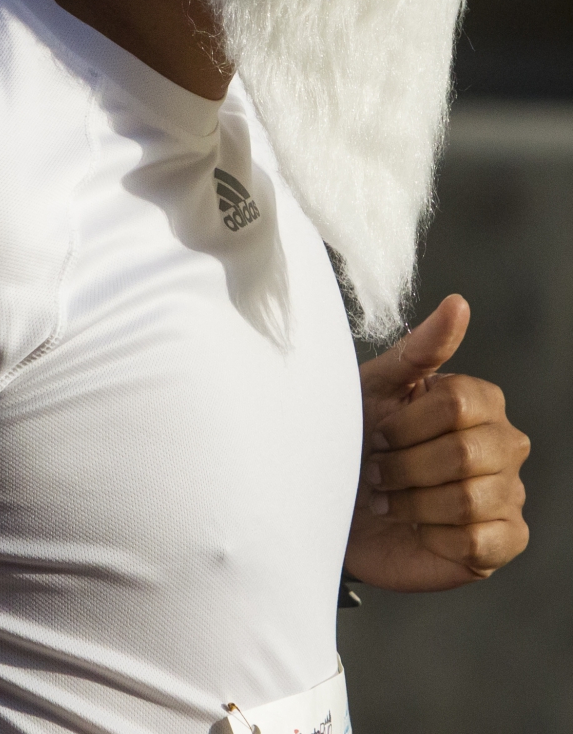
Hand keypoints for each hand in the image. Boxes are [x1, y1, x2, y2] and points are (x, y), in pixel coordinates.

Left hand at [344, 295, 529, 591]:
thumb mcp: (377, 387)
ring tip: (390, 500)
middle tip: (377, 471)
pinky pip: (478, 541)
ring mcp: (508, 494)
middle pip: (464, 453)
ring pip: (468, 499)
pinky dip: (434, 535)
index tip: (378, 432)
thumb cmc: (357, 440)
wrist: (337, 507)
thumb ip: (420, 349)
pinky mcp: (502, 542)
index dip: (407, 423)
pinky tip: (416, 527)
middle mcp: (504, 444)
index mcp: (480, 401)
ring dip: (413, 501)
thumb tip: (458, 303)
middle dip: (405, 466)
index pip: (460, 403)